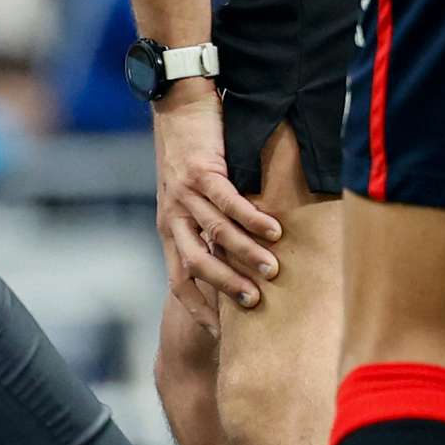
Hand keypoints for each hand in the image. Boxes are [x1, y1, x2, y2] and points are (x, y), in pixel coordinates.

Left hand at [152, 88, 281, 319]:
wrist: (178, 109)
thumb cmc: (192, 158)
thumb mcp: (194, 201)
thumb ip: (211, 232)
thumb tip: (242, 265)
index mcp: (170, 230)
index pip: (179, 280)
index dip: (198, 308)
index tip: (221, 334)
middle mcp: (172, 216)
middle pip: (195, 264)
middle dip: (224, 287)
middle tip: (254, 304)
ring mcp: (183, 194)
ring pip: (216, 233)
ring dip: (245, 254)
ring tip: (274, 270)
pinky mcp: (200, 171)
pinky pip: (227, 201)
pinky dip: (250, 218)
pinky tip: (273, 230)